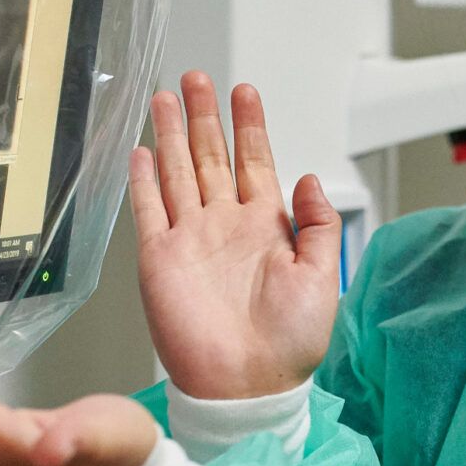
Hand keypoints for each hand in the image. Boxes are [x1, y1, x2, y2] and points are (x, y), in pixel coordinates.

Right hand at [132, 72, 340, 399]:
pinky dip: (144, 179)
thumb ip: (319, 224)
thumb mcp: (323, 277)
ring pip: (179, 172)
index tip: (245, 91)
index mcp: (266, 229)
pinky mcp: (160, 259)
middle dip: (205, 115)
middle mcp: (225, 227)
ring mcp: (191, 240)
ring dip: (173, 134)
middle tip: (198, 78)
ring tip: (167, 97)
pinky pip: (148, 209)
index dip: (249, 126)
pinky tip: (142, 150)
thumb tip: (310, 178)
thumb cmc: (289, 345)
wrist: (246, 386)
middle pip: (212, 157)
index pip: (255, 162)